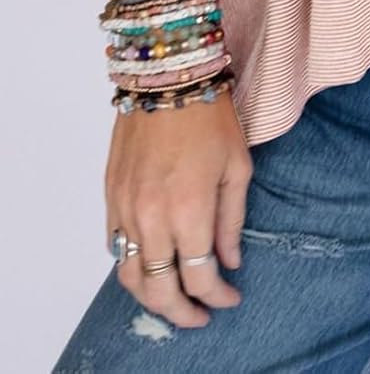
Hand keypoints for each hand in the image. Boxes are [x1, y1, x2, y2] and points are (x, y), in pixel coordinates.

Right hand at [106, 91, 252, 326]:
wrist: (166, 77)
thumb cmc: (211, 116)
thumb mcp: (238, 166)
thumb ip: (232, 219)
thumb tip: (230, 260)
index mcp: (189, 209)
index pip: (199, 275)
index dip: (217, 295)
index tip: (231, 297)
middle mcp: (152, 216)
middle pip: (160, 289)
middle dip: (182, 311)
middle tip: (201, 314)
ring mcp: (125, 209)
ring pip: (131, 277)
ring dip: (152, 297)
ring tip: (175, 299)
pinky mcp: (110, 198)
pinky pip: (116, 248)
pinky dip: (134, 267)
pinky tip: (154, 265)